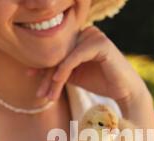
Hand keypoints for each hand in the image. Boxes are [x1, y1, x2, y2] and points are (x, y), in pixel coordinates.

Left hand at [34, 26, 148, 110]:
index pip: (57, 51)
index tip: (29, 77)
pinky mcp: (100, 43)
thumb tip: (29, 71)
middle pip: (59, 54)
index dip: (42, 65)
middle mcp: (87, 32)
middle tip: (39, 93)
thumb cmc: (101, 83)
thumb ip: (57, 71)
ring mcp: (94, 36)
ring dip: (54, 77)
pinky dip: (65, 68)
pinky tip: (57, 81)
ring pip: (66, 56)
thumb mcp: (74, 76)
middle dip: (47, 75)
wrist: (125, 91)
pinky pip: (76, 56)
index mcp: (80, 37)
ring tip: (47, 94)